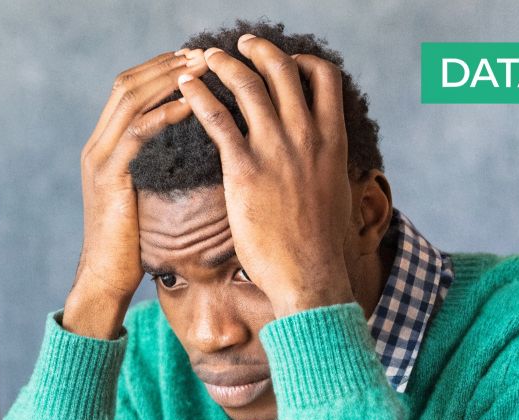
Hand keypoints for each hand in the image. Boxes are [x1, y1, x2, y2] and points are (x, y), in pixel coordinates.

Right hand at [63, 51, 205, 338]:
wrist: (105, 277)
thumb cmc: (131, 245)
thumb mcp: (143, 196)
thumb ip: (156, 168)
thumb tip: (192, 150)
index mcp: (103, 147)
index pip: (127, 90)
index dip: (159, 69)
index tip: (194, 58)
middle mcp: (96, 146)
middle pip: (127, 85)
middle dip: (166, 65)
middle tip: (201, 53)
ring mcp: (99, 160)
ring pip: (130, 101)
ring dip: (167, 80)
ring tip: (200, 68)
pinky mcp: (109, 177)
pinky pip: (137, 134)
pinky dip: (163, 114)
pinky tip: (189, 105)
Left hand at [177, 37, 354, 317]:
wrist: (309, 275)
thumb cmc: (319, 244)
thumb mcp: (333, 192)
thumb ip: (324, 165)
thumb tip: (320, 160)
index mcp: (332, 138)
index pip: (324, 76)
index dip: (301, 60)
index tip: (283, 60)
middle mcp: (306, 135)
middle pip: (282, 70)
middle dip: (258, 50)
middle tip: (240, 44)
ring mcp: (276, 150)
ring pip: (248, 85)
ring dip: (223, 63)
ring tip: (203, 57)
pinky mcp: (244, 169)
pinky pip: (217, 119)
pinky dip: (199, 96)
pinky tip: (184, 88)